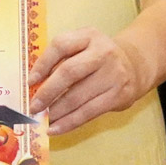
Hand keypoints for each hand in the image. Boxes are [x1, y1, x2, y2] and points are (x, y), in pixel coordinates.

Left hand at [29, 28, 154, 134]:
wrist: (135, 66)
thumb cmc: (98, 58)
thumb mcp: (83, 46)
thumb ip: (60, 59)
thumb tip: (33, 85)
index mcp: (89, 36)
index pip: (61, 45)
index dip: (42, 64)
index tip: (30, 81)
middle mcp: (103, 52)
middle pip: (69, 72)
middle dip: (47, 92)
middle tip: (33, 106)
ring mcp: (113, 74)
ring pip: (78, 96)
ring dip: (56, 111)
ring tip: (42, 119)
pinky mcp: (119, 95)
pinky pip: (89, 112)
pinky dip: (69, 122)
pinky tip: (55, 128)